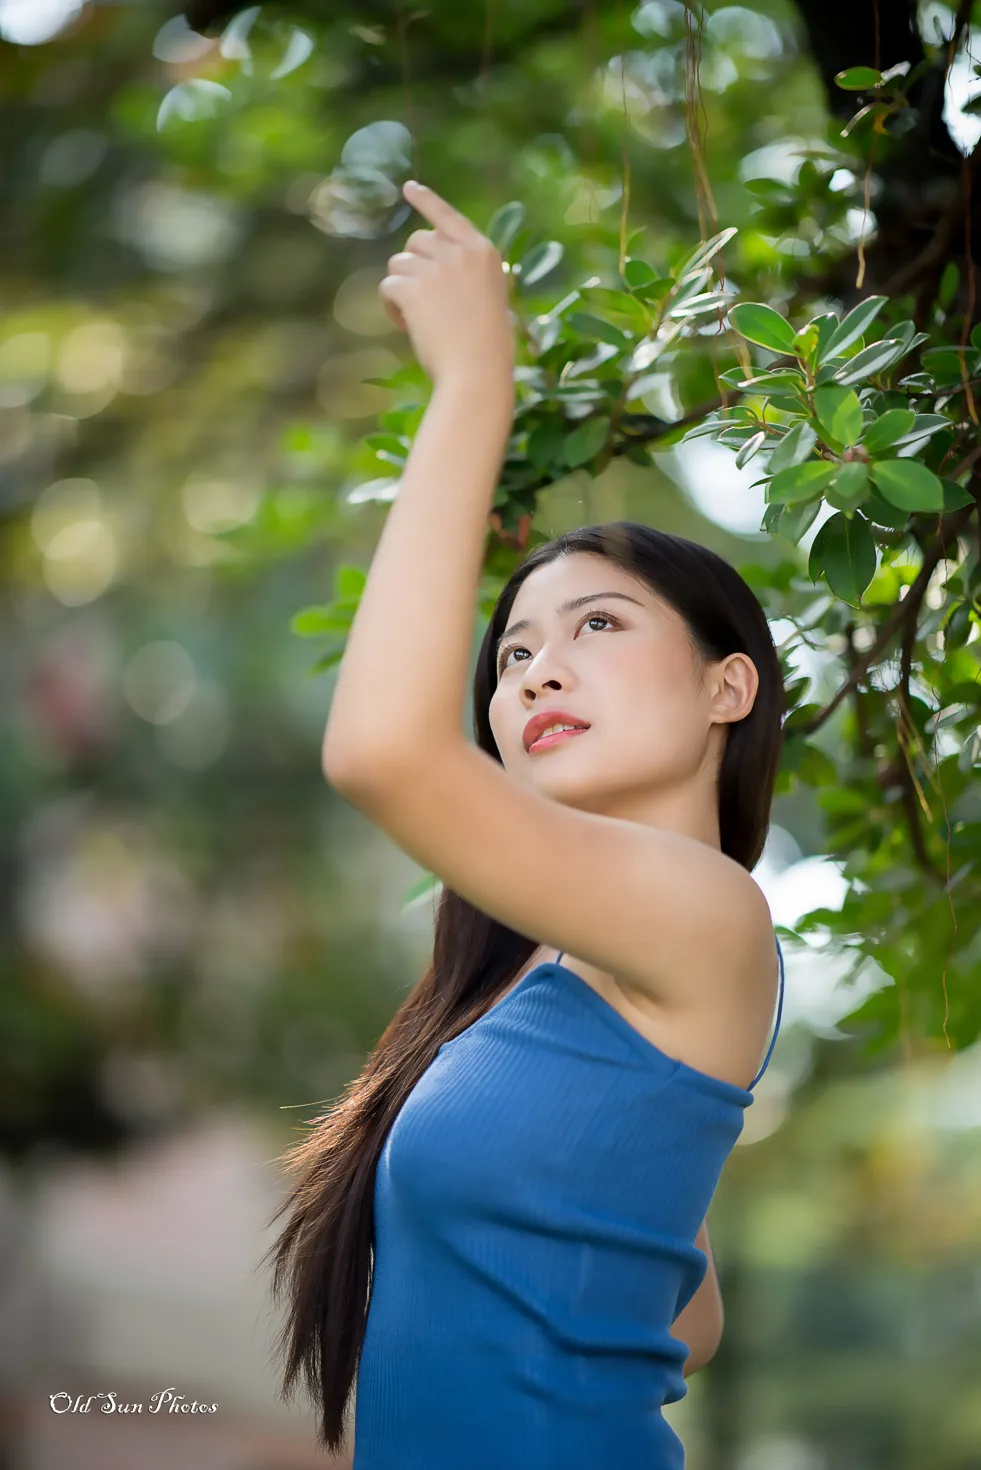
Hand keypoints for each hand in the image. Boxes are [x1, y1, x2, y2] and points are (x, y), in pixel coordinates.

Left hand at [379, 181, 514, 390]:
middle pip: (417, 240)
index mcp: (483, 252)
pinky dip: (390, 306)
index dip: (427, 201)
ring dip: (401, 288)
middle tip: (422, 301)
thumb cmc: (486, 347)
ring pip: (399, 263)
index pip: (448, 216)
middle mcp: (460, 252)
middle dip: (413, 266)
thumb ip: (466, 273)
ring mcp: (436, 268)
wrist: (477, 372)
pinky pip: (388, 285)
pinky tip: (406, 325)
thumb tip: (428, 262)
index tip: (409, 188)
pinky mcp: (413, 287)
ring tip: (417, 318)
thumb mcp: (489, 298)